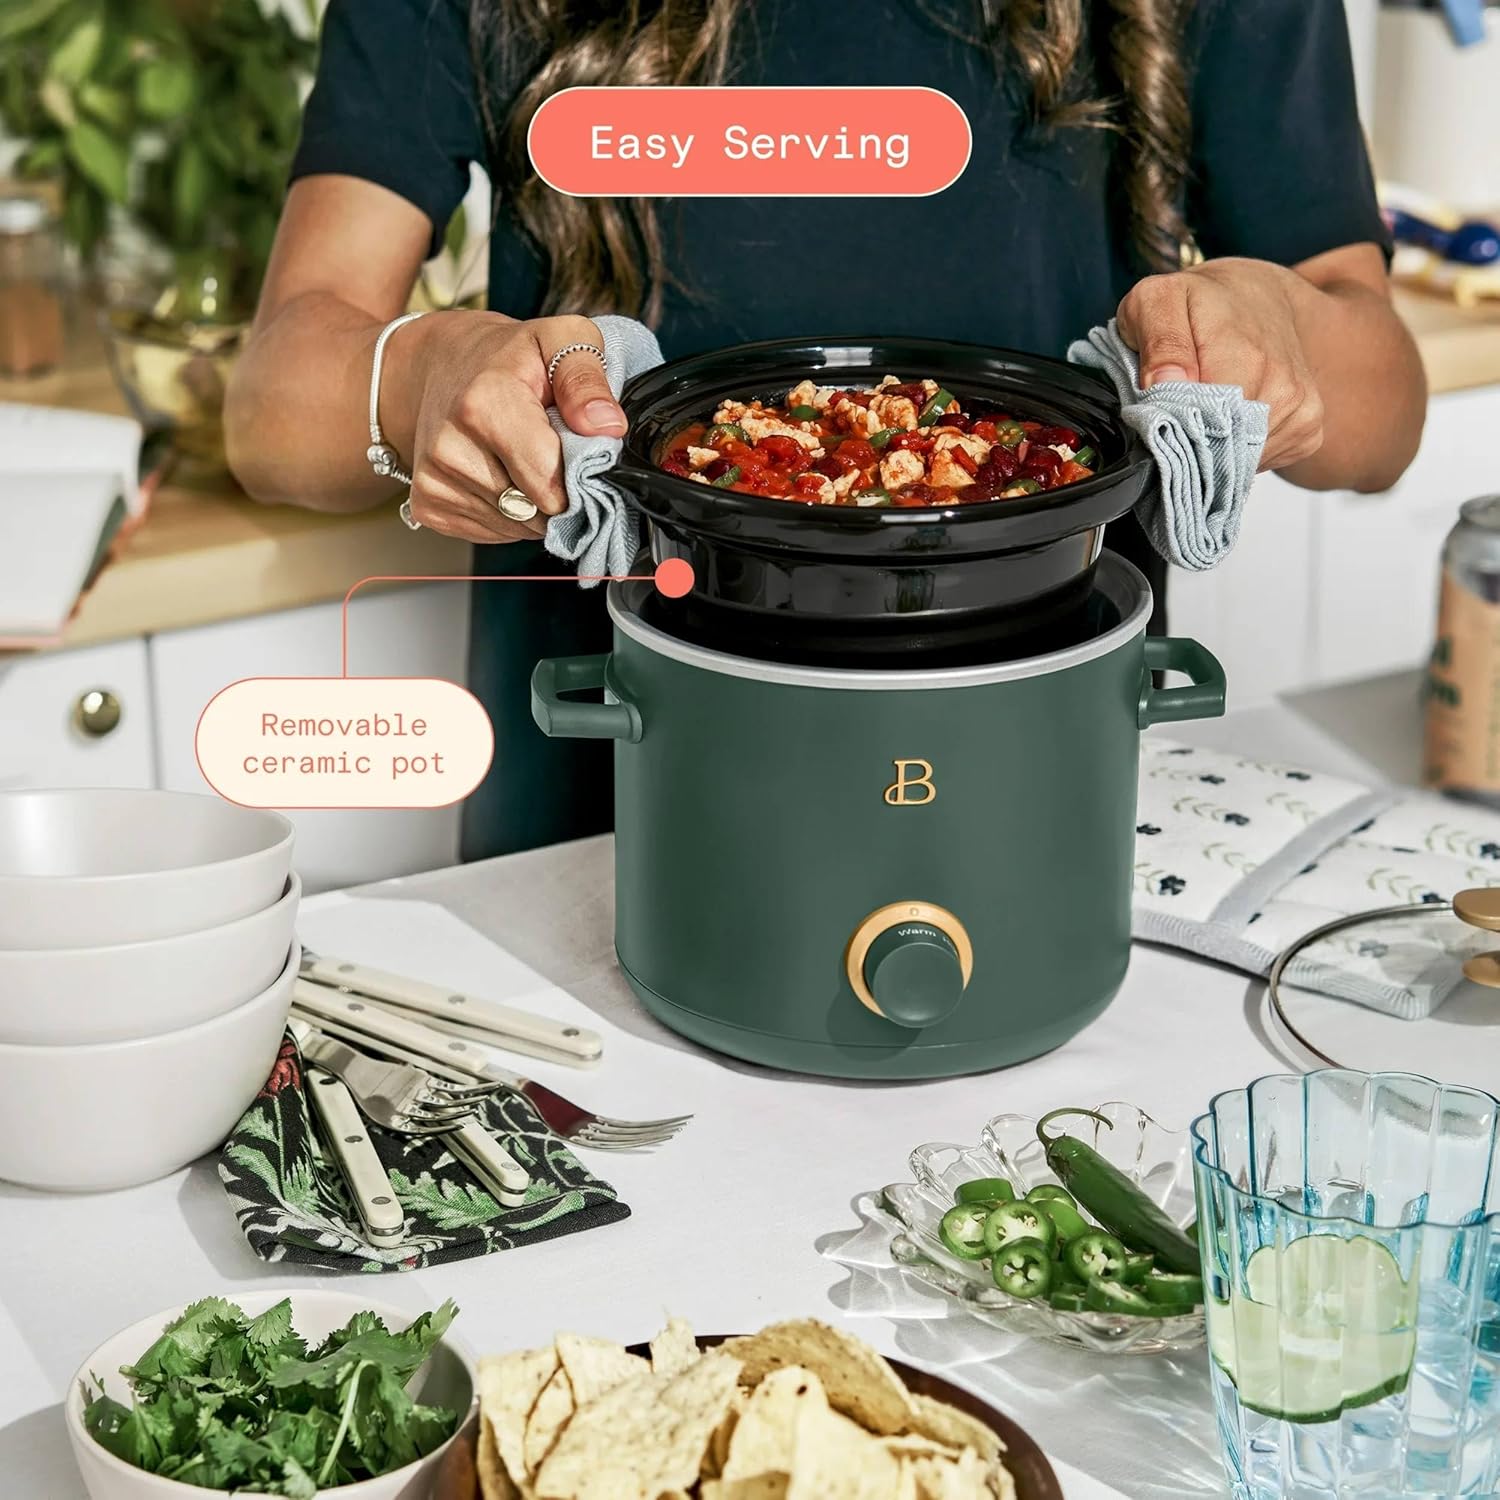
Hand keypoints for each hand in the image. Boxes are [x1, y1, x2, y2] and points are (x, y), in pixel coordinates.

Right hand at [402, 312, 626, 542]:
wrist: (443, 365)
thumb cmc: (510, 356)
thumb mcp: (560, 339)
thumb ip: (587, 379)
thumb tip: (607, 426)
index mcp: (484, 405)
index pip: (552, 487)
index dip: (579, 478)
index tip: (579, 451)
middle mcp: (450, 448)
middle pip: (538, 513)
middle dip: (559, 491)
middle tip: (551, 451)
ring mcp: (435, 480)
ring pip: (518, 527)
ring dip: (534, 503)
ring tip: (522, 459)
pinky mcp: (428, 504)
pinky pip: (494, 533)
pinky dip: (509, 514)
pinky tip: (501, 474)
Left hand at [1115, 258, 1324, 472]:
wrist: (1258, 296)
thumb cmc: (1201, 301)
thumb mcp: (1157, 301)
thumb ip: (1159, 342)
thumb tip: (1163, 385)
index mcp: (1243, 360)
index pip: (1197, 430)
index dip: (1167, 431)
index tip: (1153, 415)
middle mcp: (1282, 390)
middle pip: (1216, 451)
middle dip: (1186, 440)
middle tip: (1172, 408)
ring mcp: (1301, 413)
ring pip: (1236, 462)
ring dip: (1211, 445)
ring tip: (1202, 406)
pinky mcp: (1308, 431)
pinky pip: (1258, 462)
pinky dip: (1235, 450)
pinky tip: (1228, 416)